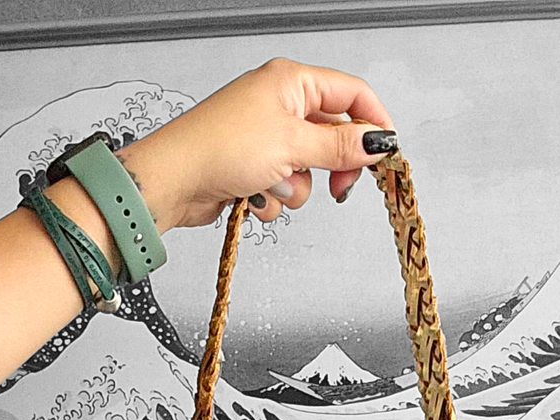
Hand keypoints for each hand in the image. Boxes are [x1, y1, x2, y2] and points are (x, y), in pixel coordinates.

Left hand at [118, 58, 395, 230]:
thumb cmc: (219, 147)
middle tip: (339, 188)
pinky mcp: (254, 165)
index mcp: (292, 81)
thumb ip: (340, 146)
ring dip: (296, 188)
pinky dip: (275, 198)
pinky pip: (284, 186)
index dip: (373, 122)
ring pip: (309, 168)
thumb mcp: (292, 145)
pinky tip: (255, 197)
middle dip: (333, 166)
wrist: (173, 181)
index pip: (351, 93)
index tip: (386, 154)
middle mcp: (280, 103)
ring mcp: (266, 136)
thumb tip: (376, 143)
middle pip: (332, 135)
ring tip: (274, 186)